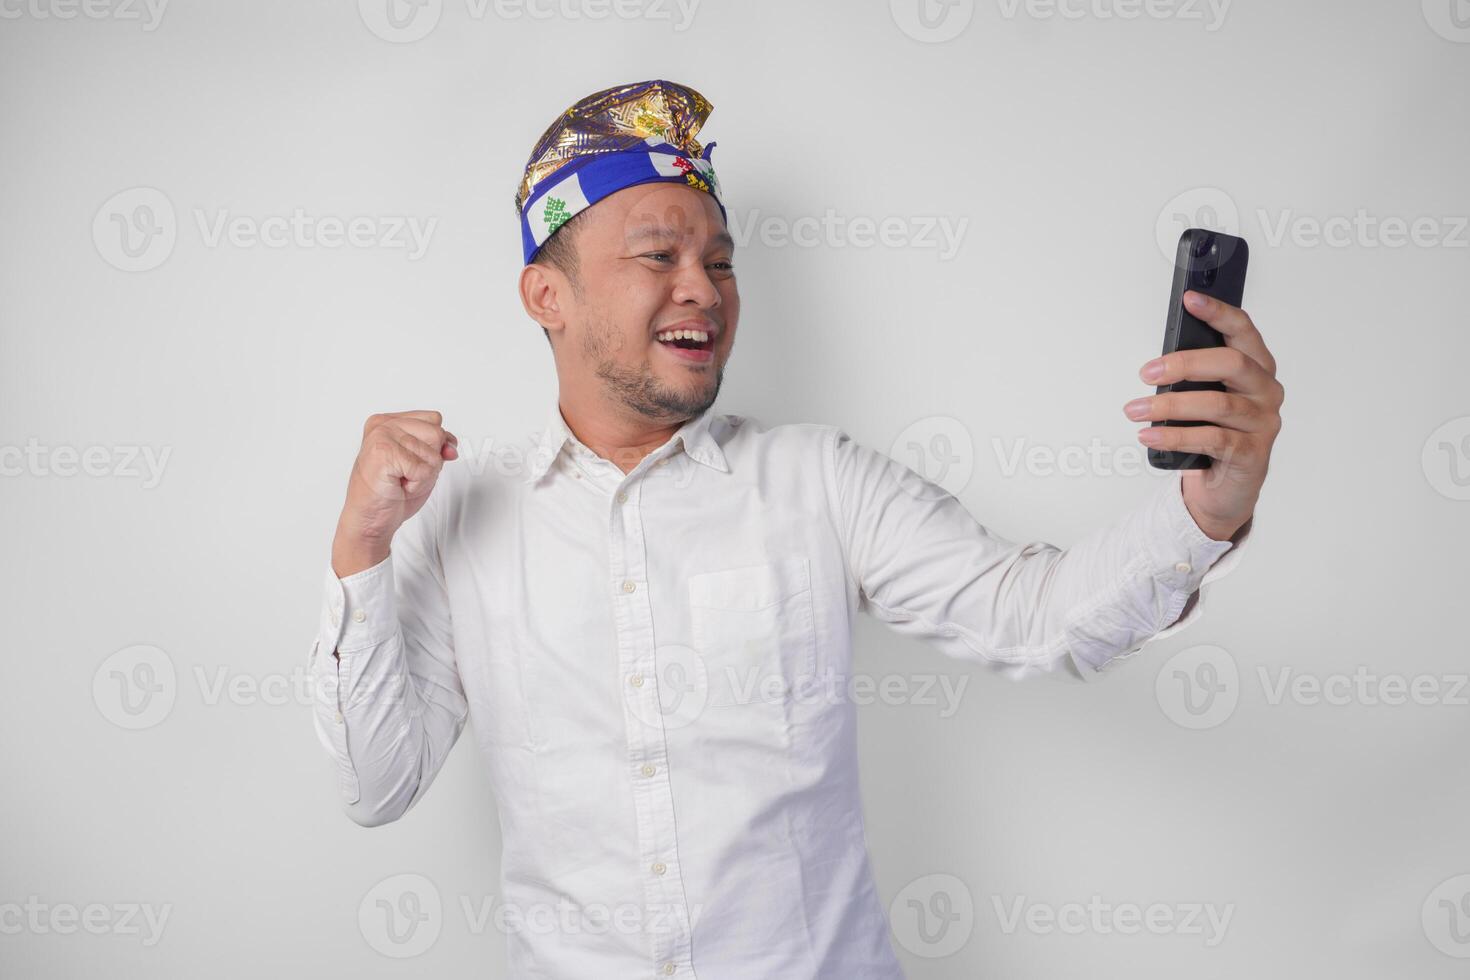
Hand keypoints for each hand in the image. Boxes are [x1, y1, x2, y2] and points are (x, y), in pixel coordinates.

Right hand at [333, 410, 458, 576]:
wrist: (369, 520)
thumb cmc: (390, 493)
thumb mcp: (422, 463)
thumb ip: (438, 447)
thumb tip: (451, 446)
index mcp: (389, 421)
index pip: (434, 419)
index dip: (436, 445)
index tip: (414, 461)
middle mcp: (383, 425)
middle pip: (436, 433)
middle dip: (429, 461)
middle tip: (405, 474)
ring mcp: (382, 437)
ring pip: (433, 453)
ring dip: (423, 475)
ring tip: (400, 480)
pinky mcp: (384, 453)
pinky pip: (425, 469)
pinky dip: (417, 484)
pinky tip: (398, 485)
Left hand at [1123, 291, 1283, 540]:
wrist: (1226, 487)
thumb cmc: (1213, 432)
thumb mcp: (1203, 397)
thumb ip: (1194, 375)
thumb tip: (1160, 361)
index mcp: (1256, 368)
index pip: (1242, 331)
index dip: (1218, 312)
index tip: (1190, 299)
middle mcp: (1265, 391)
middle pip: (1231, 364)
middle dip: (1185, 363)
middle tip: (1147, 371)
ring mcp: (1262, 423)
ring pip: (1217, 404)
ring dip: (1169, 406)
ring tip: (1135, 409)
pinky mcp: (1251, 454)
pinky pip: (1211, 439)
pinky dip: (1174, 437)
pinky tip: (1149, 435)